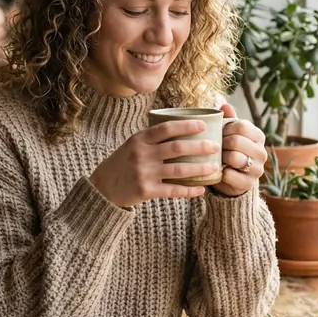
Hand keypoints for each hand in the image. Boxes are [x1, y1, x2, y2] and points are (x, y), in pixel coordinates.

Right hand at [89, 119, 219, 208]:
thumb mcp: (131, 146)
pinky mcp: (145, 190)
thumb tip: (181, 130)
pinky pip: (173, 191)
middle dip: (199, 147)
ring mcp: (144, 173)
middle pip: (176, 148)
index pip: (166, 128)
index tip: (203, 125)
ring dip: (199, 169)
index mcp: (138, 140)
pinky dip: (189, 191)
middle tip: (215, 146)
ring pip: (178, 170)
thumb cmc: (121, 164)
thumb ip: (151, 140)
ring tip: (214, 168)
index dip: (186, 125)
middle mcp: (141, 154)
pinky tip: (201, 190)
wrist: (102, 188)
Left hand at [213, 103, 266, 196]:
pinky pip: (230, 175)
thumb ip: (228, 119)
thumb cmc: (229, 150)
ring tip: (217, 158)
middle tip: (215, 147)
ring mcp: (257, 168)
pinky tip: (219, 171)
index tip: (218, 134)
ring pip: (234, 158)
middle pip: (236, 141)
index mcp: (258, 136)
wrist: (232, 178)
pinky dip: (221, 173)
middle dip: (221, 144)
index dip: (225, 129)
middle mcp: (261, 152)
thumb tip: (225, 104)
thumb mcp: (229, 133)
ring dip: (221, 158)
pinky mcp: (249, 183)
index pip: (241, 126)